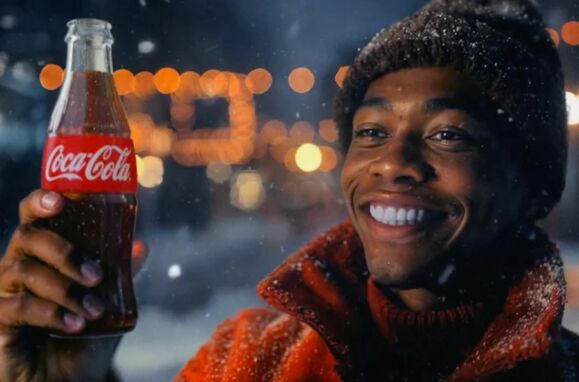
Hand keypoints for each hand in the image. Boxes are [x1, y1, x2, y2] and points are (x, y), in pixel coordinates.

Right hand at [0, 190, 119, 381]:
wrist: (67, 381)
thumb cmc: (84, 337)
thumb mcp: (109, 302)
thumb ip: (121, 274)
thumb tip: (141, 246)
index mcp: (44, 254)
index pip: (34, 218)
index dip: (41, 202)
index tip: (59, 201)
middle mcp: (20, 266)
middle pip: (29, 238)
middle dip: (66, 252)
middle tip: (97, 275)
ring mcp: (6, 292)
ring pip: (25, 271)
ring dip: (66, 289)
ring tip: (94, 310)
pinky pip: (18, 306)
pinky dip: (51, 313)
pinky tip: (75, 325)